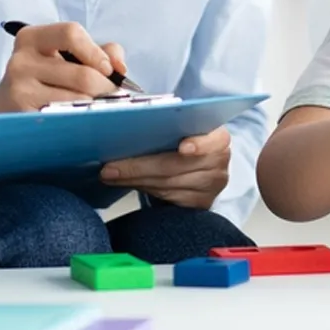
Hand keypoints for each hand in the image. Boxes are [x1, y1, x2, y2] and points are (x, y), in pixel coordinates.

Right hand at [0, 22, 127, 112]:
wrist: (8, 104)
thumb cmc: (46, 77)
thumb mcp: (66, 55)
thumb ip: (99, 51)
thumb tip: (120, 67)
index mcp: (33, 38)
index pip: (71, 33)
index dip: (96, 52)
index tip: (109, 69)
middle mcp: (21, 61)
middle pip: (81, 75)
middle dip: (105, 88)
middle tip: (113, 98)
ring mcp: (18, 90)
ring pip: (76, 100)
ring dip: (94, 107)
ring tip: (97, 109)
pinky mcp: (21, 116)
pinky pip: (63, 119)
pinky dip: (79, 121)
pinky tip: (80, 122)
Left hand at [100, 126, 230, 208]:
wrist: (194, 163)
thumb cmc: (183, 138)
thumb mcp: (181, 127)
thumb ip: (166, 124)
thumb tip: (126, 124)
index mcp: (218, 138)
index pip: (215, 141)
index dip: (200, 144)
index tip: (182, 148)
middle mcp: (219, 163)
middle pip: (178, 166)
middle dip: (140, 166)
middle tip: (110, 167)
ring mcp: (212, 186)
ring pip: (168, 185)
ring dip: (136, 180)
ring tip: (111, 175)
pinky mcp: (200, 205)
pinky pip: (168, 199)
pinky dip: (144, 190)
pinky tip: (127, 183)